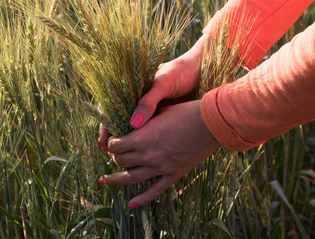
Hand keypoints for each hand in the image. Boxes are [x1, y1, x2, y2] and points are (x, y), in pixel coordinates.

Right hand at [98, 34, 213, 150]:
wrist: (202, 70)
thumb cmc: (179, 72)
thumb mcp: (163, 84)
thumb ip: (148, 102)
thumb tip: (133, 125)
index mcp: (133, 93)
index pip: (112, 112)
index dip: (106, 128)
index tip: (104, 142)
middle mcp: (139, 106)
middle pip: (120, 127)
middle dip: (115, 143)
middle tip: (112, 156)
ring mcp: (152, 115)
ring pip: (134, 136)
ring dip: (129, 149)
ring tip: (125, 163)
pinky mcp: (165, 123)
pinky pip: (152, 138)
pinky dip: (147, 148)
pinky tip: (145, 160)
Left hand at [100, 100, 220, 207]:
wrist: (210, 123)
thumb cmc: (184, 112)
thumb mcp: (159, 111)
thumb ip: (143, 120)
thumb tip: (129, 123)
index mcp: (142, 138)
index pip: (116, 146)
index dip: (111, 143)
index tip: (112, 140)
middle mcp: (148, 155)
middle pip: (120, 161)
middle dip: (114, 157)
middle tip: (114, 154)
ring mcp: (161, 167)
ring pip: (131, 178)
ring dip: (115, 180)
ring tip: (104, 180)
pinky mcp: (173, 174)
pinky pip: (154, 191)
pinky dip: (141, 199)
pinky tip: (131, 204)